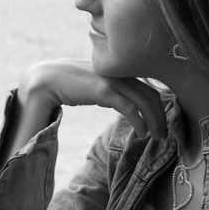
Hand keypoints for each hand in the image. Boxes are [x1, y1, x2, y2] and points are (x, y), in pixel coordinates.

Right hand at [18, 59, 167, 139]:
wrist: (44, 79)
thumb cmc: (67, 84)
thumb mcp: (94, 86)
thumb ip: (108, 90)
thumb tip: (118, 102)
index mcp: (119, 72)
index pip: (149, 89)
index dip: (159, 107)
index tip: (161, 123)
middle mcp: (120, 74)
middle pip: (152, 96)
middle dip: (161, 116)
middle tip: (164, 134)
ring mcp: (113, 80)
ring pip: (145, 102)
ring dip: (155, 121)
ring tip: (157, 137)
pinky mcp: (104, 90)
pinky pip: (129, 108)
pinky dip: (140, 121)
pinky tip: (142, 133)